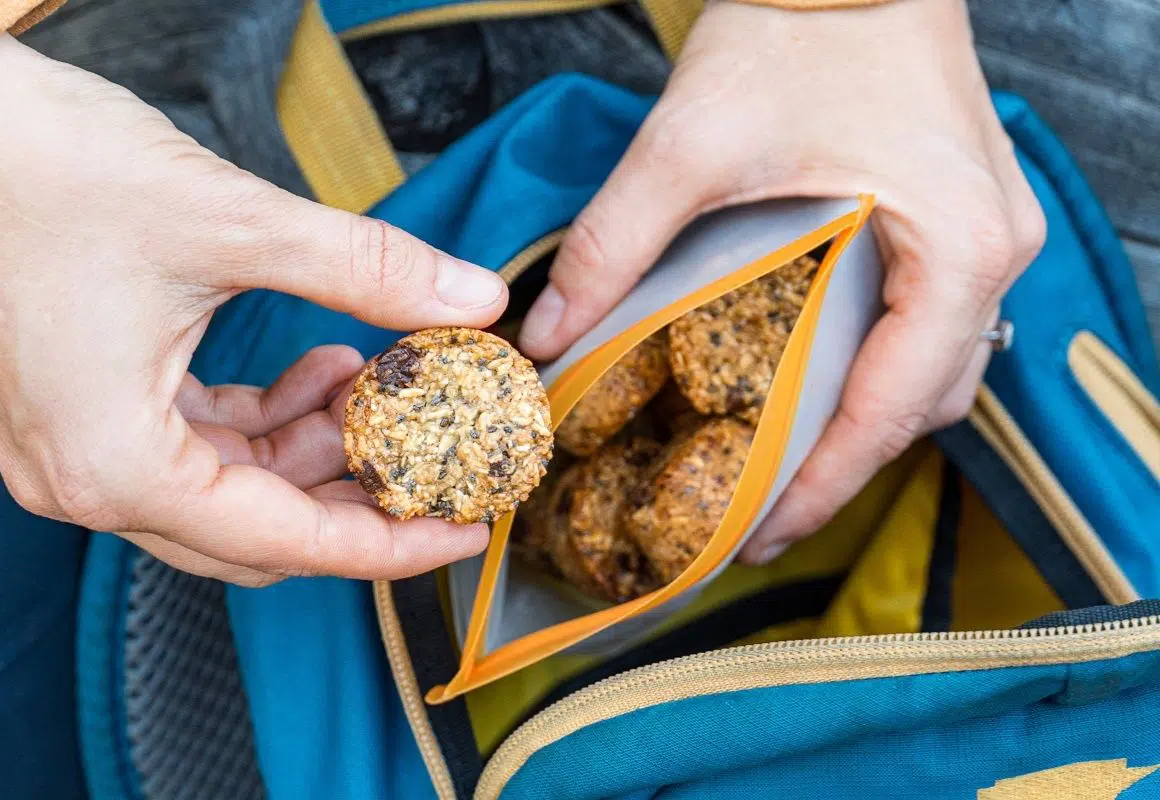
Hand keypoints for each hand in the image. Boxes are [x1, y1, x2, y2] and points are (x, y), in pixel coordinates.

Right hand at [0, 36, 508, 585]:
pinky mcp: (86, 404)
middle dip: (359, 495)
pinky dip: (268, 416)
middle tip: (439, 458)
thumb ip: (363, 269)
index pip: (287, 542)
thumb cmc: (38, 168)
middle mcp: (90, 478)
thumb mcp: (229, 223)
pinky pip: (200, 442)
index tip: (465, 528)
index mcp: (116, 465)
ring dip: (317, 446)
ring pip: (234, 487)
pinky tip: (322, 363)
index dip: (391, 542)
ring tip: (380, 380)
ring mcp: (81, 445)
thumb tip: (470, 297)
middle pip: (261, 530)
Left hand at [518, 0, 1044, 560]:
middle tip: (758, 511)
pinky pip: (929, 325)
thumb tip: (546, 332)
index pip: (895, 404)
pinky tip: (811, 383)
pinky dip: (873, 367)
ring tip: (780, 463)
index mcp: (953, 245)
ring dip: (860, 421)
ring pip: (933, 370)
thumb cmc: (800, 27)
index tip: (765, 533)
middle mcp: (990, 251)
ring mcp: (984, 235)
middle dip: (840, 466)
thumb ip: (614, 241)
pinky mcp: (957, 218)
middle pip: (923, 403)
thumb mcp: (692, 141)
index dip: (827, 483)